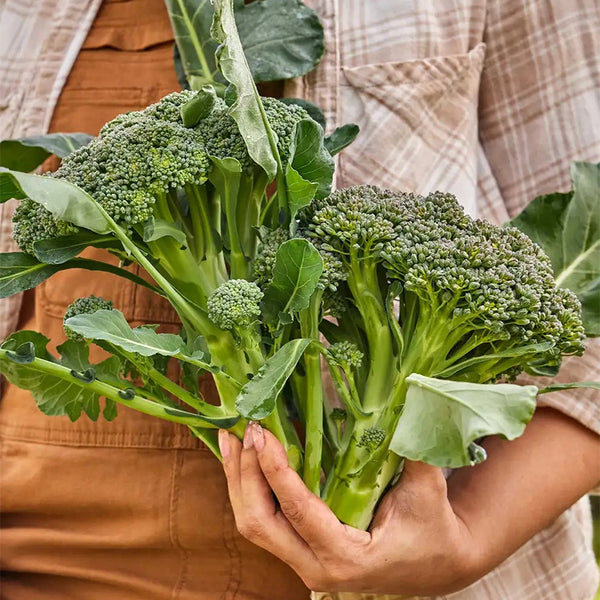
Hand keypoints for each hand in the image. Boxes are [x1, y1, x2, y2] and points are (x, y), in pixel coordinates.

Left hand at [218, 422, 479, 594]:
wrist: (439, 564)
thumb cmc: (435, 528)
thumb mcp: (428, 490)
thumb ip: (416, 447)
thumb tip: (408, 394)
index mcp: (346, 558)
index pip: (299, 511)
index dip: (275, 471)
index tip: (260, 434)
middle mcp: (316, 568)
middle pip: (260, 524)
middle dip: (245, 475)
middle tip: (243, 430)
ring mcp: (304, 561)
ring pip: (254, 524)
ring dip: (238, 480)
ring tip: (229, 438)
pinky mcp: (299, 549)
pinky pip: (263, 520)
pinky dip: (249, 488)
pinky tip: (242, 459)